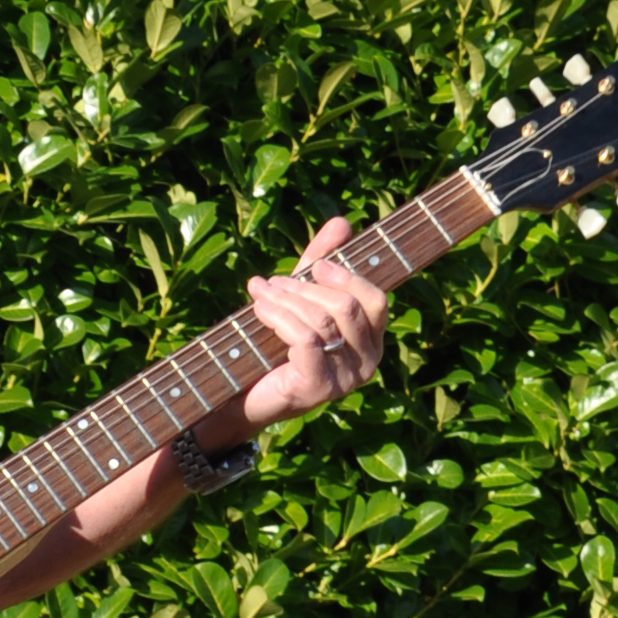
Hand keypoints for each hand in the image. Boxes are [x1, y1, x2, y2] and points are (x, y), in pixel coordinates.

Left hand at [237, 215, 386, 429]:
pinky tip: (259, 309)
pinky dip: (279, 317)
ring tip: (260, 291)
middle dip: (306, 287)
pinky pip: (306, 339)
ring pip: (323, 320)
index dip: (346, 276)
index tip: (315, 265)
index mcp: (371, 341)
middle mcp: (367, 363)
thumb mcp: (300, 297)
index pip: (376, 300)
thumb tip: (342, 222)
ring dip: (286, 299)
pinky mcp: (318, 388)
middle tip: (275, 282)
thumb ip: (322, 261)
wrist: (242, 395)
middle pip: (348, 306)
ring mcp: (345, 380)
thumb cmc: (275, 345)